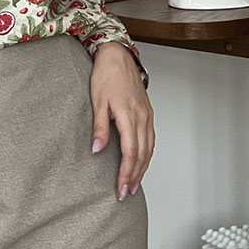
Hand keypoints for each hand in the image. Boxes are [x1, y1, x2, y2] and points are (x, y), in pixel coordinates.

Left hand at [90, 41, 154, 199]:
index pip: (130, 153)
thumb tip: (97, 149)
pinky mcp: (148, 113)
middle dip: (135, 176)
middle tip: (126, 192)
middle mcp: (142, 118)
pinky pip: (151, 139)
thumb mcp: (97, 101)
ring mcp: (147, 116)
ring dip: (143, 168)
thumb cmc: (106, 75)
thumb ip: (100, 127)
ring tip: (135, 183)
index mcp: (129, 116)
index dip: (126, 173)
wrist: (117, 56)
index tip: (121, 187)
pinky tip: (142, 161)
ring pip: (149, 148)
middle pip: (142, 154)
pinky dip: (147, 154)